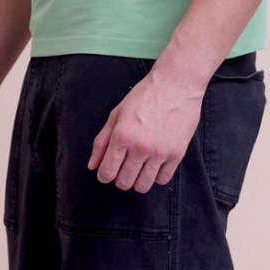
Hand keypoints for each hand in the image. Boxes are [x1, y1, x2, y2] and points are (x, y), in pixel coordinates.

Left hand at [87, 68, 204, 193]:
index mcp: (122, 135)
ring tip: (139, 165)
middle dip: (120, 178)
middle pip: (124, 183)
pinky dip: (156, 175)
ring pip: (143, 186)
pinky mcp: (177, 154)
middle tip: (124, 165)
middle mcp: (140, 147)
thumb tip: (92, 165)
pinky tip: (154, 162)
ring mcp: (160, 152)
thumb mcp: (117, 113)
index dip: (104, 175)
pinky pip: (162, 180)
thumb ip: (102, 140)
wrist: (176, 84)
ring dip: (137, 179)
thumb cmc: (145, 95)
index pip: (107, 172)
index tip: (107, 171)